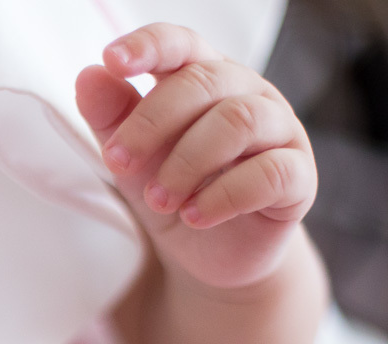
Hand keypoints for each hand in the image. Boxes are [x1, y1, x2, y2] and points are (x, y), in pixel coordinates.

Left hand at [76, 23, 316, 288]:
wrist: (211, 254)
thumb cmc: (175, 192)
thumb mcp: (133, 160)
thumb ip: (112, 118)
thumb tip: (88, 75)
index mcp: (205, 79)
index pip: (182, 44)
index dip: (149, 45)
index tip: (112, 61)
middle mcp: (248, 94)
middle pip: (205, 81)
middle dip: (152, 122)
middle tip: (119, 165)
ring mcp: (280, 132)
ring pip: (240, 120)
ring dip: (186, 163)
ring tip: (158, 200)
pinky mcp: (298, 178)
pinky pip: (271, 172)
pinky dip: (224, 196)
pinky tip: (194, 216)